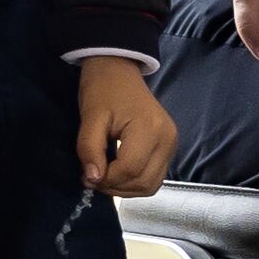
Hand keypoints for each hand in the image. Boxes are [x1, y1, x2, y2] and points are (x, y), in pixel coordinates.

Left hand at [80, 54, 177, 195]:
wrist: (118, 70)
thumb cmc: (103, 89)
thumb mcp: (90, 117)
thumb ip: (89, 148)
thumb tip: (93, 179)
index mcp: (150, 129)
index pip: (130, 170)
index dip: (106, 180)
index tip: (86, 176)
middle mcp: (167, 140)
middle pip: (144, 182)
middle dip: (115, 187)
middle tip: (92, 179)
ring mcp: (171, 145)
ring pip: (151, 185)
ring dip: (126, 188)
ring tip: (104, 177)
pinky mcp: (169, 147)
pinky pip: (155, 177)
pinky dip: (136, 181)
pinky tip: (117, 173)